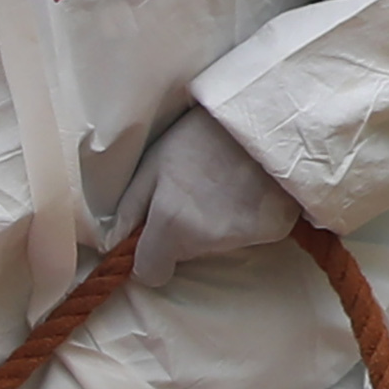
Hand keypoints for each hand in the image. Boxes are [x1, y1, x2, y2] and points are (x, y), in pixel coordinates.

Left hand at [118, 105, 297, 273]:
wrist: (267, 115)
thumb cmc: (202, 134)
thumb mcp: (153, 164)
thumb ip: (130, 209)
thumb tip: (113, 244)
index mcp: (172, 225)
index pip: (152, 274)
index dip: (152, 256)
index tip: (159, 238)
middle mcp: (208, 240)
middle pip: (188, 255)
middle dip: (187, 234)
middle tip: (199, 192)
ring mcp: (246, 237)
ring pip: (220, 245)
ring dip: (218, 224)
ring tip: (226, 185)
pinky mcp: (276, 230)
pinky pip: (253, 234)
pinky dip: (250, 218)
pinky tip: (252, 188)